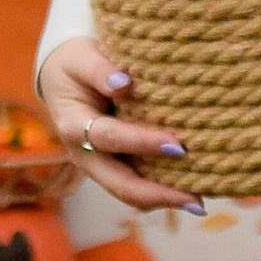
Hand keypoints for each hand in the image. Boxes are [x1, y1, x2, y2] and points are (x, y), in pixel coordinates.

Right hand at [38, 37, 199, 212]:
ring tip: (197, 202)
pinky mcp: (115, 165)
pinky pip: (137, 184)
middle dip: (158, 194)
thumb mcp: (79, 59)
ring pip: (129, 192)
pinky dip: (161, 191)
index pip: (111, 139)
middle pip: (120, 184)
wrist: (62, 77)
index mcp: (74, 127)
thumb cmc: (74, 65)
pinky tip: (190, 189)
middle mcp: (85, 154)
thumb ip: (98, 69)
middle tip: (195, 200)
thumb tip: (123, 81)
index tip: (177, 146)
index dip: (142, 143)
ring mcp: (100, 164)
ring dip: (163, 199)